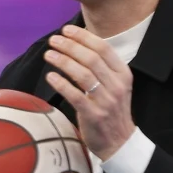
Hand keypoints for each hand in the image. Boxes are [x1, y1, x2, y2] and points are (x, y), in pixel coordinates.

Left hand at [43, 24, 136, 160]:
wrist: (119, 141)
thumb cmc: (111, 109)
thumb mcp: (114, 85)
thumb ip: (100, 67)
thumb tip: (76, 43)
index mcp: (123, 74)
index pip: (103, 48)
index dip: (83, 37)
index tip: (66, 30)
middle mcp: (117, 85)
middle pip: (91, 59)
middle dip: (70, 46)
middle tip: (53, 40)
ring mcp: (106, 101)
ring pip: (83, 75)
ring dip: (63, 62)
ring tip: (48, 54)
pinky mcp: (94, 115)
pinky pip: (75, 96)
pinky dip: (61, 84)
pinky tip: (50, 76)